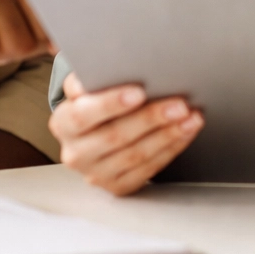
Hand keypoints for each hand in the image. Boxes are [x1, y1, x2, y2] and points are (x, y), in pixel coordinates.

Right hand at [49, 73, 202, 194]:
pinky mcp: (118, 186)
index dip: (111, 103)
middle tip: (180, 104)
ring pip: (136, 155)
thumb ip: (92, 75)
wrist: (95, 132)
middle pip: (115, 136)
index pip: (83, 114)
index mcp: (63, 123)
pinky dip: (171, 149)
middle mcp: (75, 153)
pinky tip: (186, 133)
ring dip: (168, 135)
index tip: (139, 92)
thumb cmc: (96, 100)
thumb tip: (103, 67)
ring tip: (191, 117)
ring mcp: (96, 174)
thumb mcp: (86, 85)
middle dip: (151, 119)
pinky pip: (148, 170)